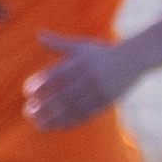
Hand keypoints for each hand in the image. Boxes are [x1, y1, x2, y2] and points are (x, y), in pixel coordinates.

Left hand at [24, 32, 139, 129]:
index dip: (39, 85)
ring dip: (53, 119)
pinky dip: (69, 123)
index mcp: (80, 62)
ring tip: (37, 124)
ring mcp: (98, 91)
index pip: (55, 76)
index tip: (28, 92)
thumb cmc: (101, 52)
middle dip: (43, 106)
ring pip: (73, 109)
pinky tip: (55, 127)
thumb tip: (38, 34)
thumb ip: (58, 43)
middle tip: (28, 111)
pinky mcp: (105, 103)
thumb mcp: (81, 45)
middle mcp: (89, 77)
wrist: (133, 59)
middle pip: (62, 95)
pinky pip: (85, 115)